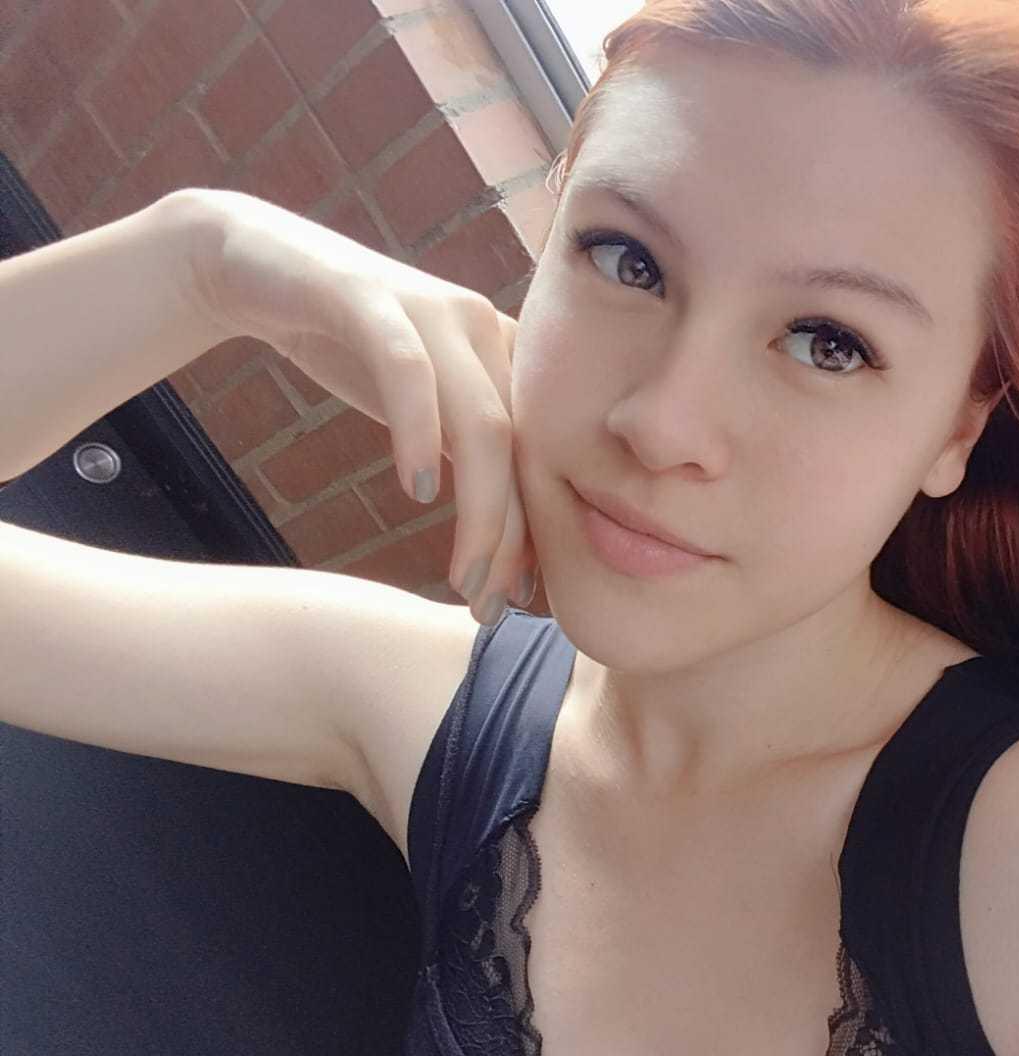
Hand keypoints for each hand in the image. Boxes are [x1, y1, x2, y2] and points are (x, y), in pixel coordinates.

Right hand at [176, 188, 529, 622]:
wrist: (258, 265)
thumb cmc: (351, 351)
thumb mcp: (426, 412)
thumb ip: (472, 461)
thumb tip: (510, 552)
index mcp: (509, 357)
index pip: (542, 459)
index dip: (538, 536)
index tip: (523, 605)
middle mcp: (486, 328)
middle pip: (525, 449)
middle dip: (514, 539)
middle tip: (492, 609)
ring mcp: (433, 309)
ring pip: (483, 421)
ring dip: (482, 508)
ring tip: (464, 576)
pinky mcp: (370, 297)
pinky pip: (408, 371)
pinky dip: (419, 433)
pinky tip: (416, 491)